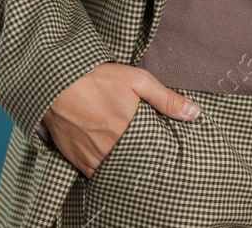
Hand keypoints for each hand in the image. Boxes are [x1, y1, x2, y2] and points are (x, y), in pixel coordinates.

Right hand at [42, 63, 200, 177]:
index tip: (164, 150)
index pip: (150, 155)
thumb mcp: (138, 81)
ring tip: (131, 156)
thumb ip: (166, 99)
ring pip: (111, 171)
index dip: (157, 155)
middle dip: (141, 161)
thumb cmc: (99, 78)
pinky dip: (102, 169)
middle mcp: (107, 149)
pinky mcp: (74, 157)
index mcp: (126, 132)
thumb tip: (194, 113)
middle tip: (148, 153)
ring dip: (121, 166)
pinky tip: (110, 159)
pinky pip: (92, 173)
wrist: (57, 81)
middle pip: (131, 164)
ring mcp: (89, 156)